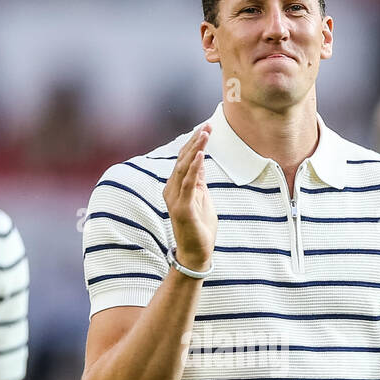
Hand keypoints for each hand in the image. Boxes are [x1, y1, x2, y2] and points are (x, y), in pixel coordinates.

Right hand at [163, 124, 217, 270]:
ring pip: (184, 168)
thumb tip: (200, 161)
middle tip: (207, 125)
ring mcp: (176, 199)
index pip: (184, 160)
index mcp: (177, 187)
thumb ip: (199, 181)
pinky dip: (194, 168)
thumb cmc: (200, 228)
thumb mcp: (202, 198)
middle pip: (183, 160)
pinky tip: (200, 155)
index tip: (206, 128)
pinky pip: (188, 184)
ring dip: (195, 149)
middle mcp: (172, 190)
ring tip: (205, 134)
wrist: (197, 254)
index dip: (194, 143)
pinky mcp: (182, 208)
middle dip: (195, 141)